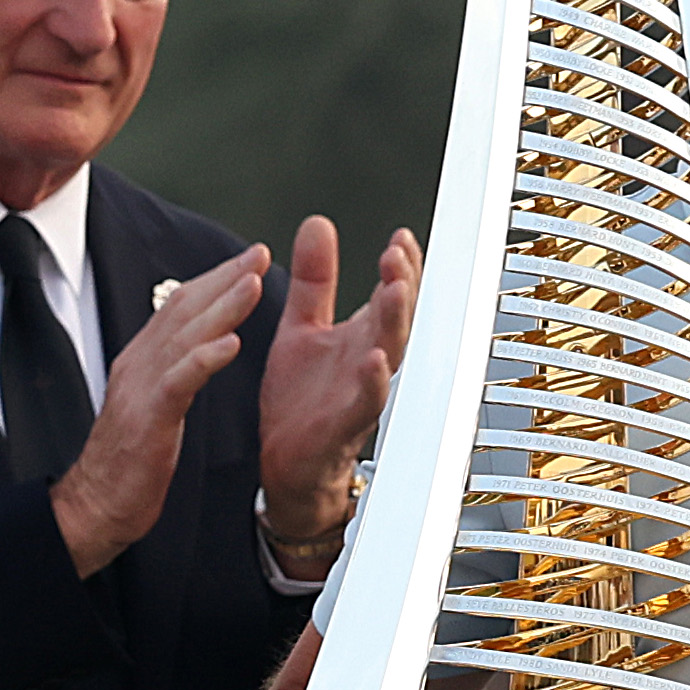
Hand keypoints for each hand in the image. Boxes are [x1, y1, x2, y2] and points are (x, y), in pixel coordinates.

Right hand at [51, 249, 265, 574]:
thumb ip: (170, 373)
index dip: (214, 280)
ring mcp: (142, 389)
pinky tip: (231, 344)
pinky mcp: (149, 418)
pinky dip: (206, 359)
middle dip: (224, 278)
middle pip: (184, 309)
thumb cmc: (128, 463)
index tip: (247, 260)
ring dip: (222, 307)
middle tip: (258, 253)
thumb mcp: (153, 405)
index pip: (179, 307)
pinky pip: (180, 381)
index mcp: (142, 361)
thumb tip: (196, 349)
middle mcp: (139, 364)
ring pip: (185, 336)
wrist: (95, 505)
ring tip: (253, 283)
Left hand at [254, 217, 419, 568]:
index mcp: (362, 336)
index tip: (401, 237)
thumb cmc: (302, 402)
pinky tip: (376, 362)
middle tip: (399, 255)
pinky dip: (374, 383)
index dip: (400, 266)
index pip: (391, 294)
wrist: (287, 464)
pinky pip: (365, 404)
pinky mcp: (343, 426)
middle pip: (397, 318)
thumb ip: (313, 280)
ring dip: (395, 324)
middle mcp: (369, 362)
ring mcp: (360, 394)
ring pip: (390, 355)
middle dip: (402, 286)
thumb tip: (317, 226)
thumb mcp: (301, 327)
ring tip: (394, 293)